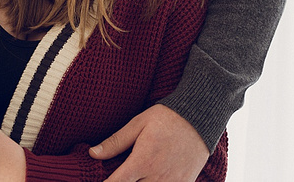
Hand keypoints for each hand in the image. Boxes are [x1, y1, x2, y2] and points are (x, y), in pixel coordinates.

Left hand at [89, 105, 208, 181]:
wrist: (200, 117)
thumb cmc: (167, 117)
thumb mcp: (138, 124)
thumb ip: (116, 142)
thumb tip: (93, 153)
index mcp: (142, 162)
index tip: (100, 181)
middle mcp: (156, 177)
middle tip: (122, 175)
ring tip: (137, 176)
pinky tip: (152, 178)